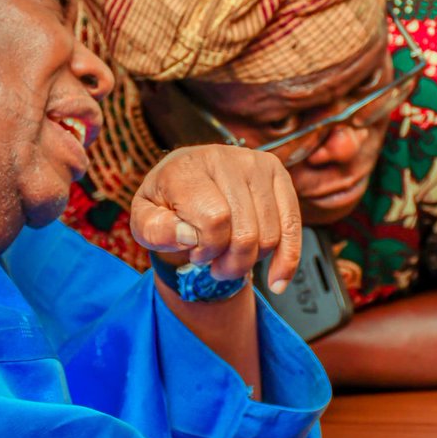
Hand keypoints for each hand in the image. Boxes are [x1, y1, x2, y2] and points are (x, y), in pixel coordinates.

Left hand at [130, 145, 300, 292]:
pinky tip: (278, 279)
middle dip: (230, 263)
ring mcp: (255, 163)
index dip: (207, 249)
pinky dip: (287, 260)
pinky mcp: (277, 172)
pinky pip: (293, 225)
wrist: (185, 178)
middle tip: (215, 265)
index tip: (196, 251)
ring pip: (269, 235)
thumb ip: (155, 230)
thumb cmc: (166, 202)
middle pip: (246, 233)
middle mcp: (224, 158)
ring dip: (251, 261)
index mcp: (187, 167)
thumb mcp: (143, 219)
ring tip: (231, 256)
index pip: (215, 220)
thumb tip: (189, 235)